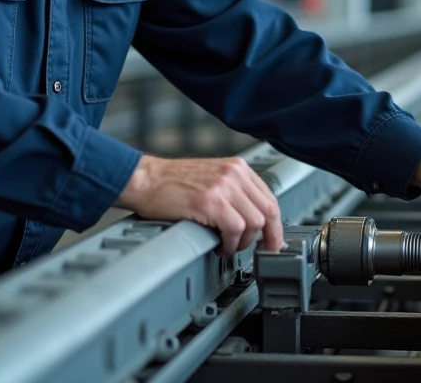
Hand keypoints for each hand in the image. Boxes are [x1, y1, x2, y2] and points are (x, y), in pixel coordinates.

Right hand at [115, 155, 283, 255]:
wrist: (145, 180)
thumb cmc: (171, 183)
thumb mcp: (211, 178)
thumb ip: (233, 193)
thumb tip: (253, 220)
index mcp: (237, 167)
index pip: (269, 198)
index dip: (275, 224)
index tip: (275, 241)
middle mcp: (233, 173)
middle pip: (268, 211)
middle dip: (270, 238)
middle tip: (263, 252)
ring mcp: (222, 186)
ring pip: (254, 223)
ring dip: (243, 242)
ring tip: (228, 247)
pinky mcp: (210, 201)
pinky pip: (235, 229)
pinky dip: (230, 244)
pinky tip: (219, 247)